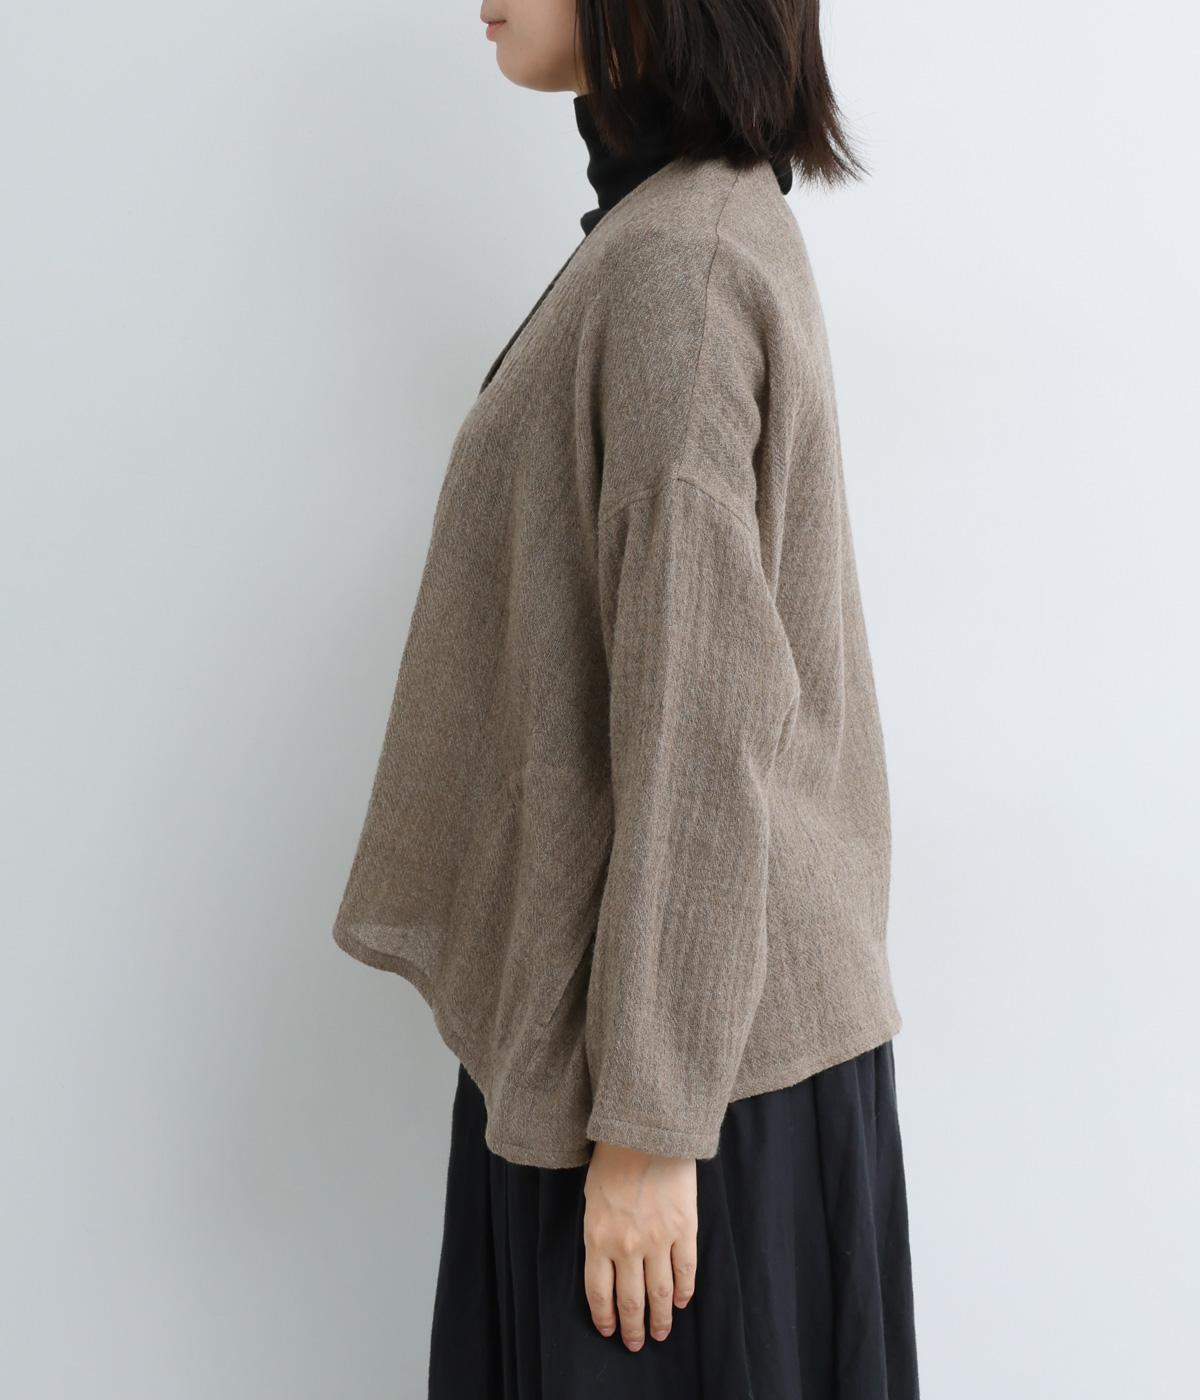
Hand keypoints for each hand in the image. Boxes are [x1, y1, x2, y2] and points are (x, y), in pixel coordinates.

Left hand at [581, 1140, 697, 1349]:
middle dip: (632, 1327)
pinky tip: (681, 1301)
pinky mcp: (683, 1228)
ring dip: (660, 1317)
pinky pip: (685, 1268)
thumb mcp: (592, 1196)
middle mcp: (627, 1245)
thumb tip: (607, 1258)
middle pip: (630, 1300)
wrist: (645, 1130)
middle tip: (636, 1343)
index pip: (599, 1292)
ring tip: (661, 1333)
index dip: (605, 1317)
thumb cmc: (613, 1157)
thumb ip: (600, 1231)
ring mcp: (658, 1238)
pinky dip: (684, 1290)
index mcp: (598, 1237)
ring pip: (659, 1292)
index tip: (609, 1331)